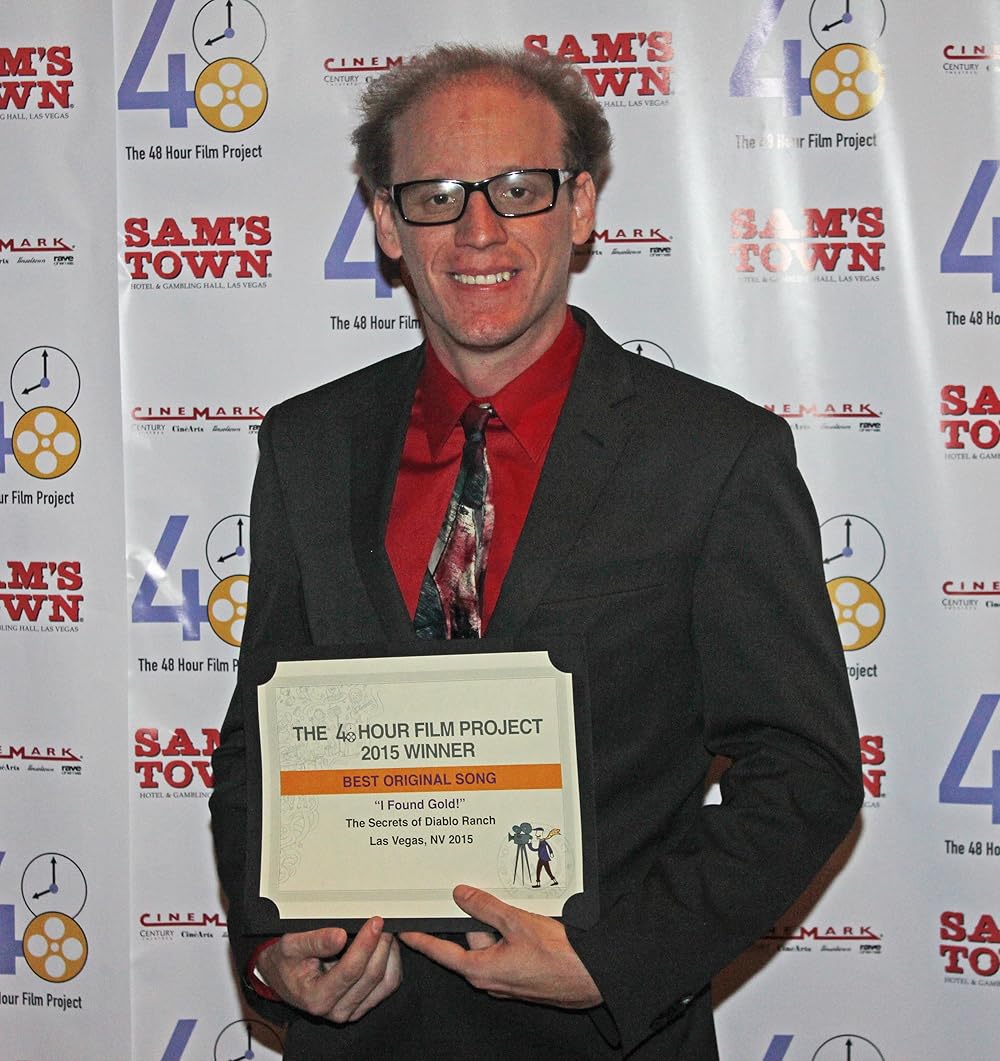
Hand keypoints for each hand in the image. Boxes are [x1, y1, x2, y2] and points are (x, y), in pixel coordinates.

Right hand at [257, 917, 401, 1022]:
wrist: (283, 976)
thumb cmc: (286, 961)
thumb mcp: (290, 946)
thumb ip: (314, 941)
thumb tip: (339, 936)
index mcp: (317, 999)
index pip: (351, 971)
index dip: (366, 944)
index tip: (375, 922)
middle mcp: (336, 1010)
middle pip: (372, 976)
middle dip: (381, 945)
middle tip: (382, 921)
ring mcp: (352, 1010)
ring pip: (386, 982)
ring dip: (390, 954)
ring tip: (384, 931)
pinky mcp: (363, 1004)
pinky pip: (388, 985)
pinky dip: (392, 963)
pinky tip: (384, 946)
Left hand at [399, 885, 601, 1008]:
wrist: (591, 977)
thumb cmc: (557, 956)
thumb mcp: (517, 923)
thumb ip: (486, 907)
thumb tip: (460, 895)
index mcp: (481, 969)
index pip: (442, 952)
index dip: (421, 940)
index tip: (404, 932)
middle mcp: (490, 979)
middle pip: (471, 941)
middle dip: (477, 918)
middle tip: (477, 893)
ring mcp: (507, 980)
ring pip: (492, 943)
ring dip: (498, 924)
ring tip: (514, 907)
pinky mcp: (522, 976)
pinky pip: (507, 949)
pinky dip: (510, 933)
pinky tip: (526, 920)